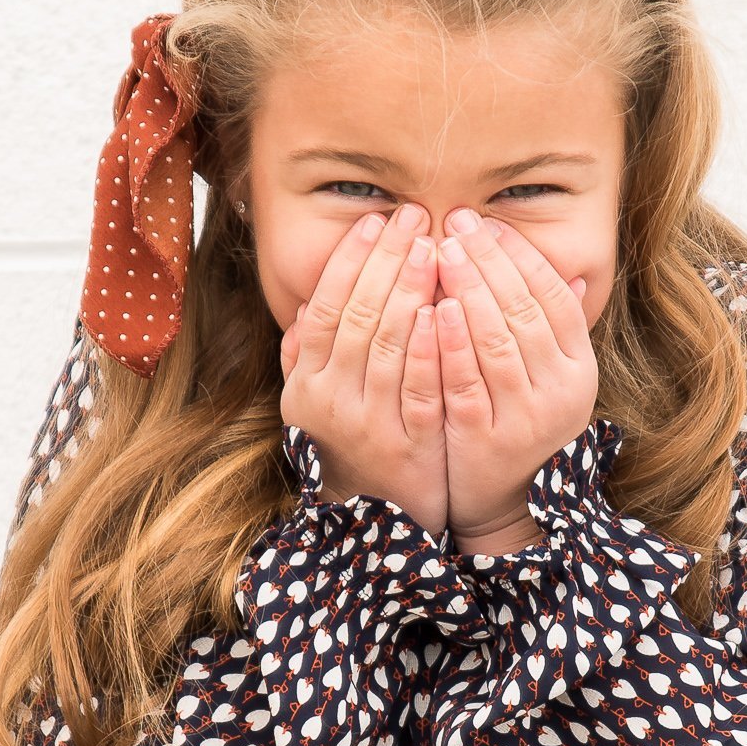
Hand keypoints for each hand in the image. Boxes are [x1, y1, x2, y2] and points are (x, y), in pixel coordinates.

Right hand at [278, 202, 449, 534]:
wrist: (375, 527)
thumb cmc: (352, 449)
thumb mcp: (317, 406)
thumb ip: (309, 359)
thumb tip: (307, 307)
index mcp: (306, 383)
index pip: (325, 306)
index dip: (349, 260)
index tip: (376, 221)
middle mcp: (329, 400)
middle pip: (357, 315)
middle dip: (387, 260)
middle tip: (415, 218)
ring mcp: (368, 424)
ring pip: (386, 344)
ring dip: (409, 289)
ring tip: (433, 247)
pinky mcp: (408, 446)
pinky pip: (416, 388)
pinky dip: (426, 347)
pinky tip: (440, 310)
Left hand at [433, 212, 596, 555]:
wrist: (507, 506)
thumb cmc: (523, 427)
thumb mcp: (552, 380)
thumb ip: (555, 329)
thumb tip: (570, 269)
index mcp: (579, 369)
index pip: (555, 296)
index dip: (521, 255)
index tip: (488, 223)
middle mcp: (559, 391)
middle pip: (524, 310)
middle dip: (489, 260)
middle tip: (457, 222)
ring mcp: (522, 417)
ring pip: (496, 340)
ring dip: (469, 289)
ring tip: (442, 250)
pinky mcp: (483, 439)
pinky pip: (466, 381)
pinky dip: (451, 343)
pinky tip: (433, 308)